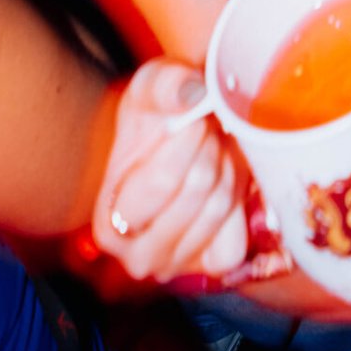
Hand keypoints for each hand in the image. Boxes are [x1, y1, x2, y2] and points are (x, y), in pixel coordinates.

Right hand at [92, 63, 250, 284]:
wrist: (182, 140)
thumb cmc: (157, 119)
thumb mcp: (153, 87)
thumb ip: (166, 85)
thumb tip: (192, 94)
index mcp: (110, 225)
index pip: (160, 182)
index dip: (185, 140)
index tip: (190, 120)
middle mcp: (138, 257)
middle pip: (197, 191)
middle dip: (209, 150)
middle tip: (206, 133)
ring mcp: (177, 265)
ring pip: (220, 205)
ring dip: (226, 168)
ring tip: (213, 152)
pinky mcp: (215, 263)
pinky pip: (238, 234)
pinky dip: (240, 204)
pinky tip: (224, 184)